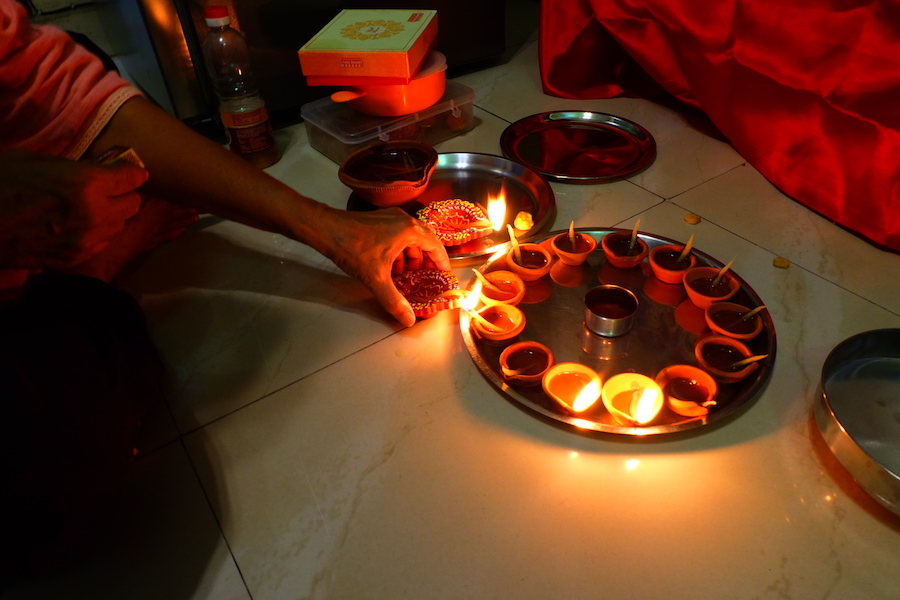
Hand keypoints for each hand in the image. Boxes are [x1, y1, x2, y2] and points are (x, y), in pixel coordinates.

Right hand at [0, 149, 147, 270]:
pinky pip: (101, 243)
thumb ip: (72, 166)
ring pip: (119, 226)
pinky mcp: (74, 258)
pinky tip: (77, 225)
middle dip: (124, 195)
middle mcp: (95, 213)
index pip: (132, 178)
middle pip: (133, 204)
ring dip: (112, 216)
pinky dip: (96, 234)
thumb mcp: (34, 160)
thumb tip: (94, 167)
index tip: (130, 172)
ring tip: (92, 208)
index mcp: (86, 182)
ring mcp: (86, 240)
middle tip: (109, 189)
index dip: (132, 173)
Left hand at [312, 206, 450, 326]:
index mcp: (409, 230)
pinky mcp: (380, 220)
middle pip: (426, 241)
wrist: (325, 229)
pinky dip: (399, 251)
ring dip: (411, 257)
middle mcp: (404, 220)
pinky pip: (398, 236)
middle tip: (427, 279)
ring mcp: (391, 218)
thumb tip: (409, 320)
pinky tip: (390, 267)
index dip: (442, 263)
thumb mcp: (376, 278)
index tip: (444, 277)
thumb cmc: (353, 248)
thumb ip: (394, 300)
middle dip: (426, 262)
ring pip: (411, 239)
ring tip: (407, 276)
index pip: (436, 246)